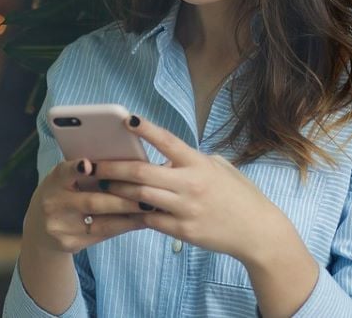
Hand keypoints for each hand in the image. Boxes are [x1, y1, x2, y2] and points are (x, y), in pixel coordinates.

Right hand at [22, 156, 147, 255]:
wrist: (40, 228)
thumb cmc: (63, 193)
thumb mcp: (65, 178)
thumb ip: (85, 171)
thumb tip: (124, 160)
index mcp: (54, 181)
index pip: (64, 172)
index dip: (76, 169)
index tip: (88, 164)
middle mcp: (54, 204)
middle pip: (92, 202)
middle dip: (123, 197)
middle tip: (147, 192)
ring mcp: (61, 227)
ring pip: (102, 223)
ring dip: (130, 215)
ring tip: (151, 208)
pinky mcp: (71, 244)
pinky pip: (104, 235)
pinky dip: (124, 226)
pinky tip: (141, 221)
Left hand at [91, 115, 290, 266]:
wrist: (257, 232)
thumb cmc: (239, 195)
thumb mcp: (220, 168)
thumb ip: (193, 160)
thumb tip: (167, 156)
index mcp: (199, 164)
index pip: (167, 141)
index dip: (145, 129)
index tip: (126, 119)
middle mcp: (190, 184)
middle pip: (142, 172)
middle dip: (113, 166)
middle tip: (94, 163)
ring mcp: (185, 209)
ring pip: (140, 196)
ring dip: (117, 189)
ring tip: (100, 183)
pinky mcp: (182, 230)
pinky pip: (149, 220)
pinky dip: (133, 213)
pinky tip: (118, 208)